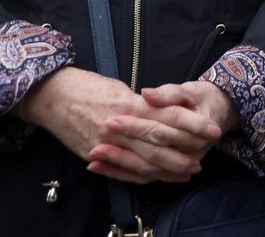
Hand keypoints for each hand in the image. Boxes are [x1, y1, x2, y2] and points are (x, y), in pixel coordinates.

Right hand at [19, 67, 208, 184]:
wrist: (52, 95)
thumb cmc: (88, 86)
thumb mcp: (120, 88)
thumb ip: (143, 103)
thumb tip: (163, 112)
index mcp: (131, 105)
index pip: (169, 117)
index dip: (193, 125)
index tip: (212, 129)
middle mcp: (120, 126)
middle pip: (159, 145)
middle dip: (183, 154)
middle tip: (201, 162)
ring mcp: (106, 143)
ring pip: (142, 162)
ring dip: (165, 170)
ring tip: (184, 173)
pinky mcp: (93, 154)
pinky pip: (121, 169)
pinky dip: (139, 176)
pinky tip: (154, 178)